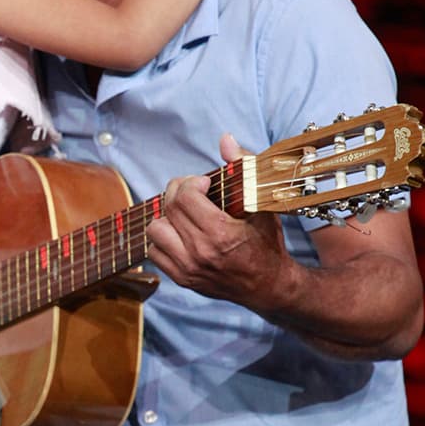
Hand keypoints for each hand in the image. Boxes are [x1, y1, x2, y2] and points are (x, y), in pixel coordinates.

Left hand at [145, 132, 296, 312]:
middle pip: (169, 209)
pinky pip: (155, 251)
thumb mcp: (262, 204)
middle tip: (193, 192)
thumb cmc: (268, 243)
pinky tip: (182, 233)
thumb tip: (225, 139)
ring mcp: (188, 268)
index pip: (185, 197)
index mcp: (220, 233)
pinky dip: (164, 239)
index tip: (206, 182)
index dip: (192, 182)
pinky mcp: (182, 279)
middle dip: (179, 192)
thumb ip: (244, 168)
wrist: (269, 286)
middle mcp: (200, 253)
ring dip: (168, 217)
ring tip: (185, 214)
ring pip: (155, 230)